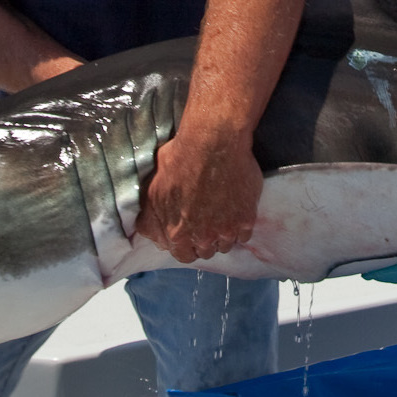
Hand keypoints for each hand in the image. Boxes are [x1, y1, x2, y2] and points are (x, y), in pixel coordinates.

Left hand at [137, 124, 263, 262]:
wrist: (214, 142)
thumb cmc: (181, 158)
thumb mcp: (153, 187)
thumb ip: (152, 215)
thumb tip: (150, 232)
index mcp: (177, 232)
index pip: (182, 255)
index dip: (186, 244)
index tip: (190, 234)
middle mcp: (202, 236)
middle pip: (205, 252)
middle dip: (205, 240)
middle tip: (207, 222)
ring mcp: (225, 230)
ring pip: (225, 245)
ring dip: (223, 235)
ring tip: (222, 215)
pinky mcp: (246, 219)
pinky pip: (244, 236)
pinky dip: (240, 227)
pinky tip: (236, 212)